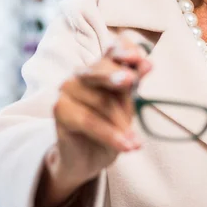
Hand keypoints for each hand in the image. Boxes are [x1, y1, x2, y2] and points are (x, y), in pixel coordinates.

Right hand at [36, 34, 151, 206]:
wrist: (88, 157)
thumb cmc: (112, 125)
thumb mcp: (128, 104)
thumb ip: (135, 83)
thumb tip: (148, 63)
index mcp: (103, 66)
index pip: (114, 49)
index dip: (126, 50)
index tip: (142, 58)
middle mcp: (84, 72)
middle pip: (102, 70)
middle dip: (117, 75)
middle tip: (131, 80)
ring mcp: (68, 88)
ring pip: (101, 101)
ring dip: (121, 124)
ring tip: (134, 143)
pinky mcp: (59, 108)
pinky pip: (89, 120)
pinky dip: (110, 135)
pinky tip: (127, 146)